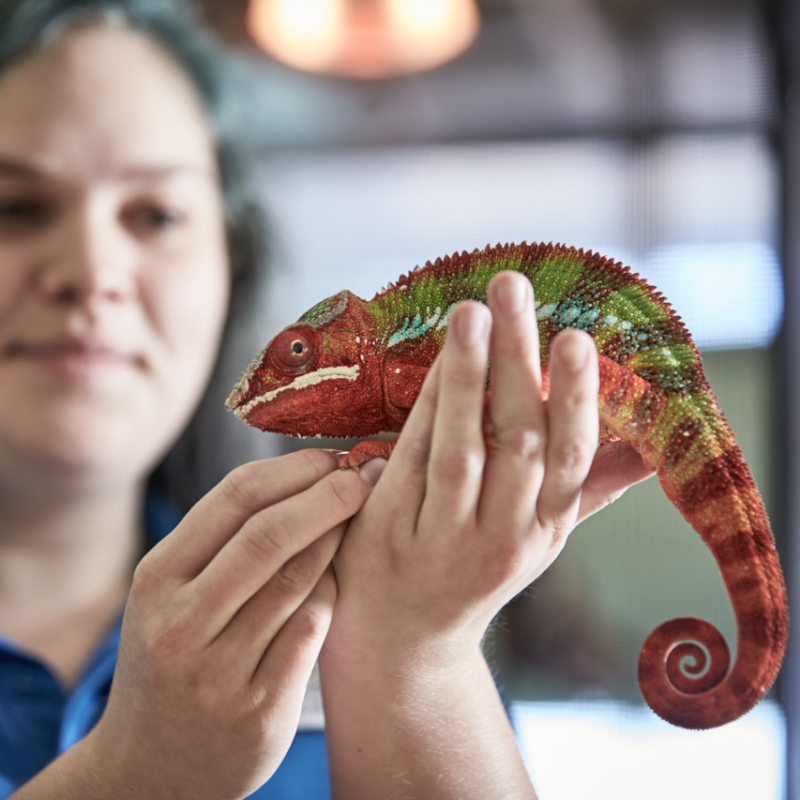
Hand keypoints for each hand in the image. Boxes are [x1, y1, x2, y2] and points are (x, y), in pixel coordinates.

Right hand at [84, 451, 375, 799]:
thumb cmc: (169, 660)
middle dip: (329, 496)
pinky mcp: (259, 709)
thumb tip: (303, 476)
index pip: (235, 498)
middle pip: (271, 535)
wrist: (148, 770)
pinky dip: (333, 593)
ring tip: (357, 518)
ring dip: (338, 539)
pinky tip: (339, 579)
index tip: (330, 457)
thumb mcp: (169, 596)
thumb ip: (222, 542)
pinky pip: (313, 628)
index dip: (293, 469)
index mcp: (157, 579)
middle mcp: (182, 624)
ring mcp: (220, 672)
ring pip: (300, 579)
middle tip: (364, 477)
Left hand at [324, 270, 652, 660]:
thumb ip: (589, 488)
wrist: (407, 635)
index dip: (576, 400)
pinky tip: (434, 360)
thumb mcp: (540, 536)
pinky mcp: (394, 532)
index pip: (571, 459)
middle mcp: (506, 536)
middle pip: (520, 442)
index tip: (577, 339)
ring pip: (464, 450)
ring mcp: (447, 538)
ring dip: (469, 377)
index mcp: (546, 526)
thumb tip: (651, 448)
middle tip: (514, 287)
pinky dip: (427, 408)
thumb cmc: (477, 565)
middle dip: (518, 361)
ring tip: (470, 311)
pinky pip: (415, 461)